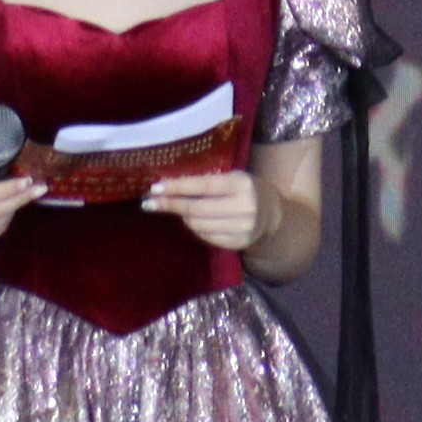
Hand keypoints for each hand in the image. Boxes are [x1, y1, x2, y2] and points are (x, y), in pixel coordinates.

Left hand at [141, 159, 268, 251]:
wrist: (272, 215)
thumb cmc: (244, 190)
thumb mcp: (231, 178)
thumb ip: (206, 181)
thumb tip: (167, 185)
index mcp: (240, 184)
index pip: (202, 186)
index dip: (177, 187)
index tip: (154, 188)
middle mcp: (244, 206)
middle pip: (197, 209)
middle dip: (170, 205)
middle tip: (148, 203)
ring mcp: (243, 228)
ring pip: (198, 225)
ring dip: (183, 217)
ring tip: (177, 209)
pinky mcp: (239, 243)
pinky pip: (206, 237)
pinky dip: (195, 228)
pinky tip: (194, 221)